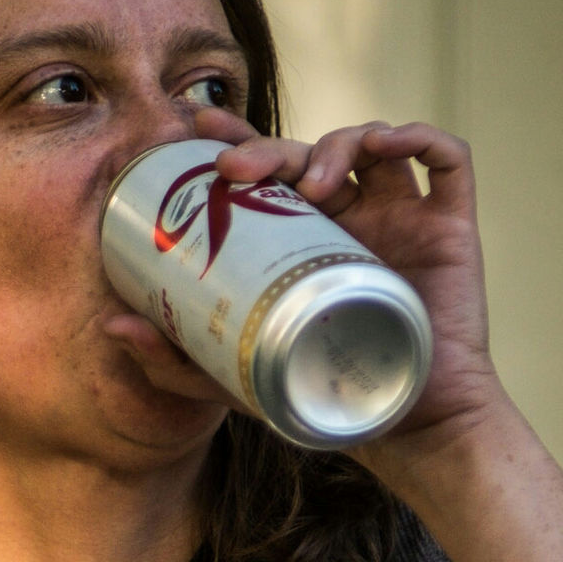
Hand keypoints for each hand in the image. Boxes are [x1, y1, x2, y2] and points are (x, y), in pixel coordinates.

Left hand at [190, 106, 507, 486]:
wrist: (407, 431)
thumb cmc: (324, 399)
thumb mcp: (235, 382)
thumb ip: (175, 362)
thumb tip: (112, 324)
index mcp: (302, 240)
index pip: (268, 174)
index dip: (236, 140)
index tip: (195, 130)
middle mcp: (349, 218)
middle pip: (307, 154)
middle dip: (269, 146)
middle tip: (235, 169)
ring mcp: (400, 216)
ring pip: (370, 143)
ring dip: (337, 143)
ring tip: (313, 184)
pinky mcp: (450, 225)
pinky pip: (445, 159)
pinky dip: (417, 137)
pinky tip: (386, 145)